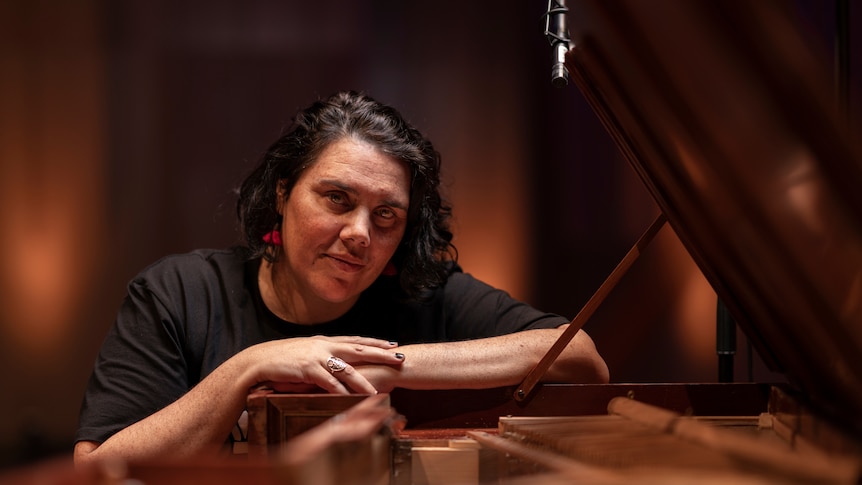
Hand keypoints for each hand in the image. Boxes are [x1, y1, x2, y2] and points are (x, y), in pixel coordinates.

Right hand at [240, 336, 404, 394]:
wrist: (260, 360)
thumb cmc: (282, 358)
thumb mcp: (306, 351)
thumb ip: (322, 354)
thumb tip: (336, 360)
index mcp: (326, 341)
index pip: (356, 340)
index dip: (376, 342)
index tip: (393, 344)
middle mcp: (324, 346)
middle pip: (359, 349)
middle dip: (381, 354)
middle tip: (400, 358)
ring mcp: (317, 357)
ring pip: (347, 369)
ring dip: (363, 381)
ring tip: (377, 391)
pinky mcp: (307, 370)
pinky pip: (328, 382)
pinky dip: (340, 391)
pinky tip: (350, 398)